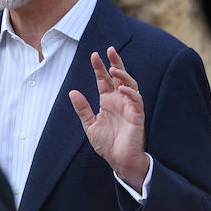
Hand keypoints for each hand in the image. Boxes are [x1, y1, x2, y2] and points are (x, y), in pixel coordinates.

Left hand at [68, 46, 149, 192]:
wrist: (119, 160)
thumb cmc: (107, 144)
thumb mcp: (90, 125)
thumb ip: (82, 108)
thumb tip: (72, 92)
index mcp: (108, 101)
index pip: (104, 80)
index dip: (99, 68)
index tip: (93, 55)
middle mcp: (119, 101)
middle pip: (119, 77)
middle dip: (115, 63)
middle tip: (110, 50)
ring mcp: (129, 106)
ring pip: (130, 85)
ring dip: (123, 75)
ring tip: (113, 68)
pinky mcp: (137, 115)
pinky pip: (136, 100)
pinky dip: (130, 93)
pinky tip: (122, 88)